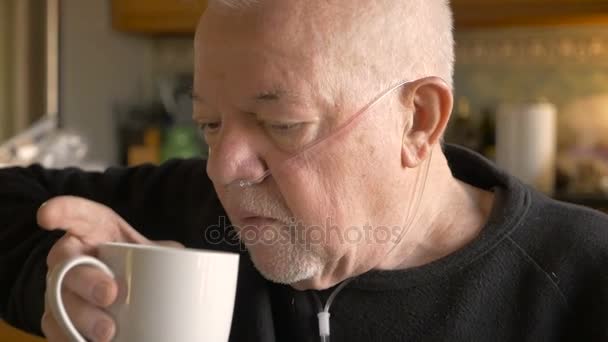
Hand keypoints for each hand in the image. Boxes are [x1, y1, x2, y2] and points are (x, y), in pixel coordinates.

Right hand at [38, 196, 181, 341]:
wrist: (129, 292)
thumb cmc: (141, 263)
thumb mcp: (157, 253)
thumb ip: (171, 255)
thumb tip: (194, 266)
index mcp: (95, 230)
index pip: (77, 215)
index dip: (62, 211)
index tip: (47, 217)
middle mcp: (70, 255)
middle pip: (66, 262)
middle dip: (87, 279)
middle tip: (110, 294)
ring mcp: (60, 286)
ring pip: (57, 298)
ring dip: (81, 316)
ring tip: (108, 333)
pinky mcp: (58, 315)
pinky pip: (53, 326)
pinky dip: (68, 338)